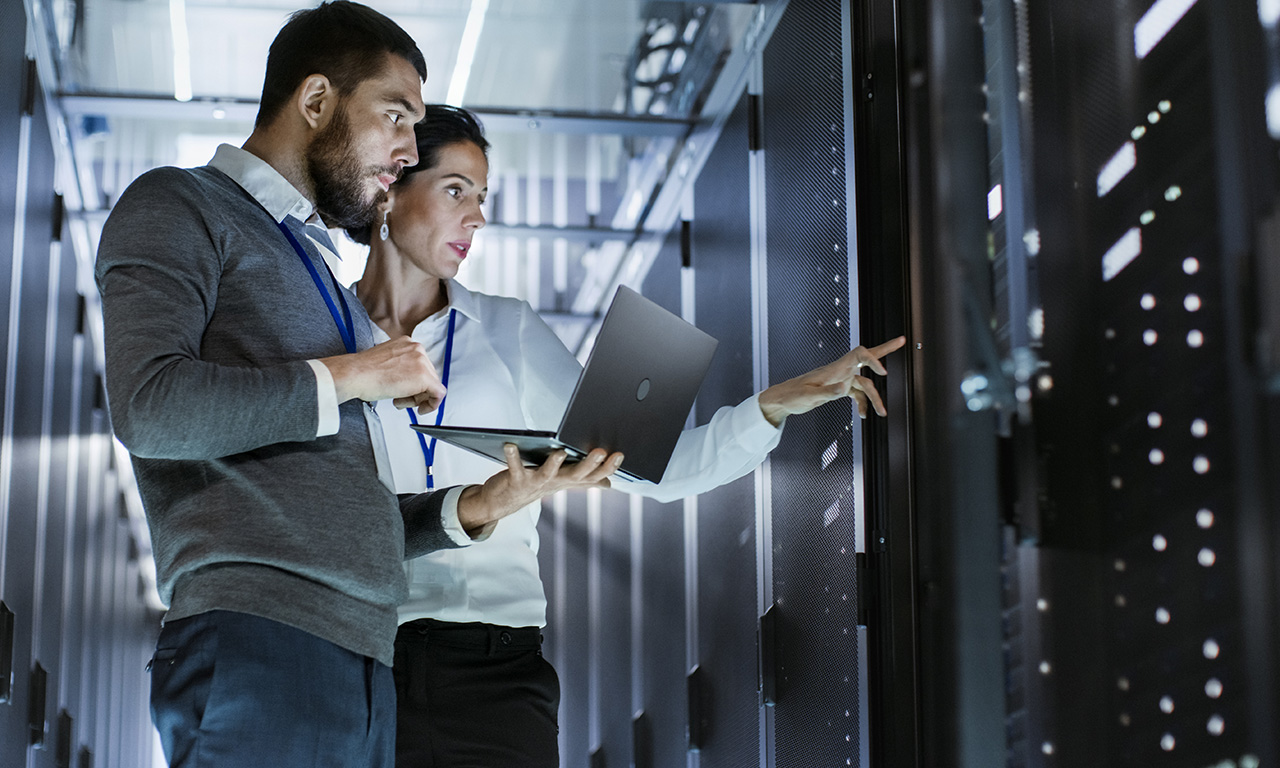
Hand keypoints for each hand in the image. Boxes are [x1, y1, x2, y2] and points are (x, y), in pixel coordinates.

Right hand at [319, 336, 445, 412]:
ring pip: (432, 385)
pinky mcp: (425, 377)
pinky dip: (432, 405)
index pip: (420, 366)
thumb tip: (409, 380)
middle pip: (428, 375)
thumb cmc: (363, 372)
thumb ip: (401, 367)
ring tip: (399, 400)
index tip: (408, 391)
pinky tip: (420, 409)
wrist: (356, 374)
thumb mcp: (386, 362)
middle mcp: (417, 349)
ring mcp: (422, 362)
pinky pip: (439, 394)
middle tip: (401, 399)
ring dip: (418, 398)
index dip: (414, 383)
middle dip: (416, 391)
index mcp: (407, 343)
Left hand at [455, 444, 624, 534]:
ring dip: (554, 464)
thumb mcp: (562, 482)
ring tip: (560, 451)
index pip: (593, 475)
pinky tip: (510, 445)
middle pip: (576, 475)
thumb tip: (608, 483)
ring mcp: (536, 482)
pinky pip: (515, 467)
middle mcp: (555, 482)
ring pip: (548, 474)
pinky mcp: (516, 480)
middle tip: (600, 451)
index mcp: (567, 480)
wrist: (503, 502)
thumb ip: (584, 480)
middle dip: (589, 464)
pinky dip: (512, 456)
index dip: (607, 467)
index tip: (619, 454)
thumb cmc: (535, 486)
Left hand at [757, 335, 906, 424]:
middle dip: (885, 349)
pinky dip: (862, 403)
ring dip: (875, 398)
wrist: (783, 399)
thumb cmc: (793, 395)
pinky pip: (856, 393)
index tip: (882, 372)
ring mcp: (840, 379)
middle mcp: (840, 371)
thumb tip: (844, 389)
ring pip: (865, 384)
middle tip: (902, 340)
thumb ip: (827, 392)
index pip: (859, 354)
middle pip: (867, 357)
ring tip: (882, 413)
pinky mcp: (838, 388)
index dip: (873, 359)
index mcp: (835, 368)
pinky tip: (862, 415)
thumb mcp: (809, 397)